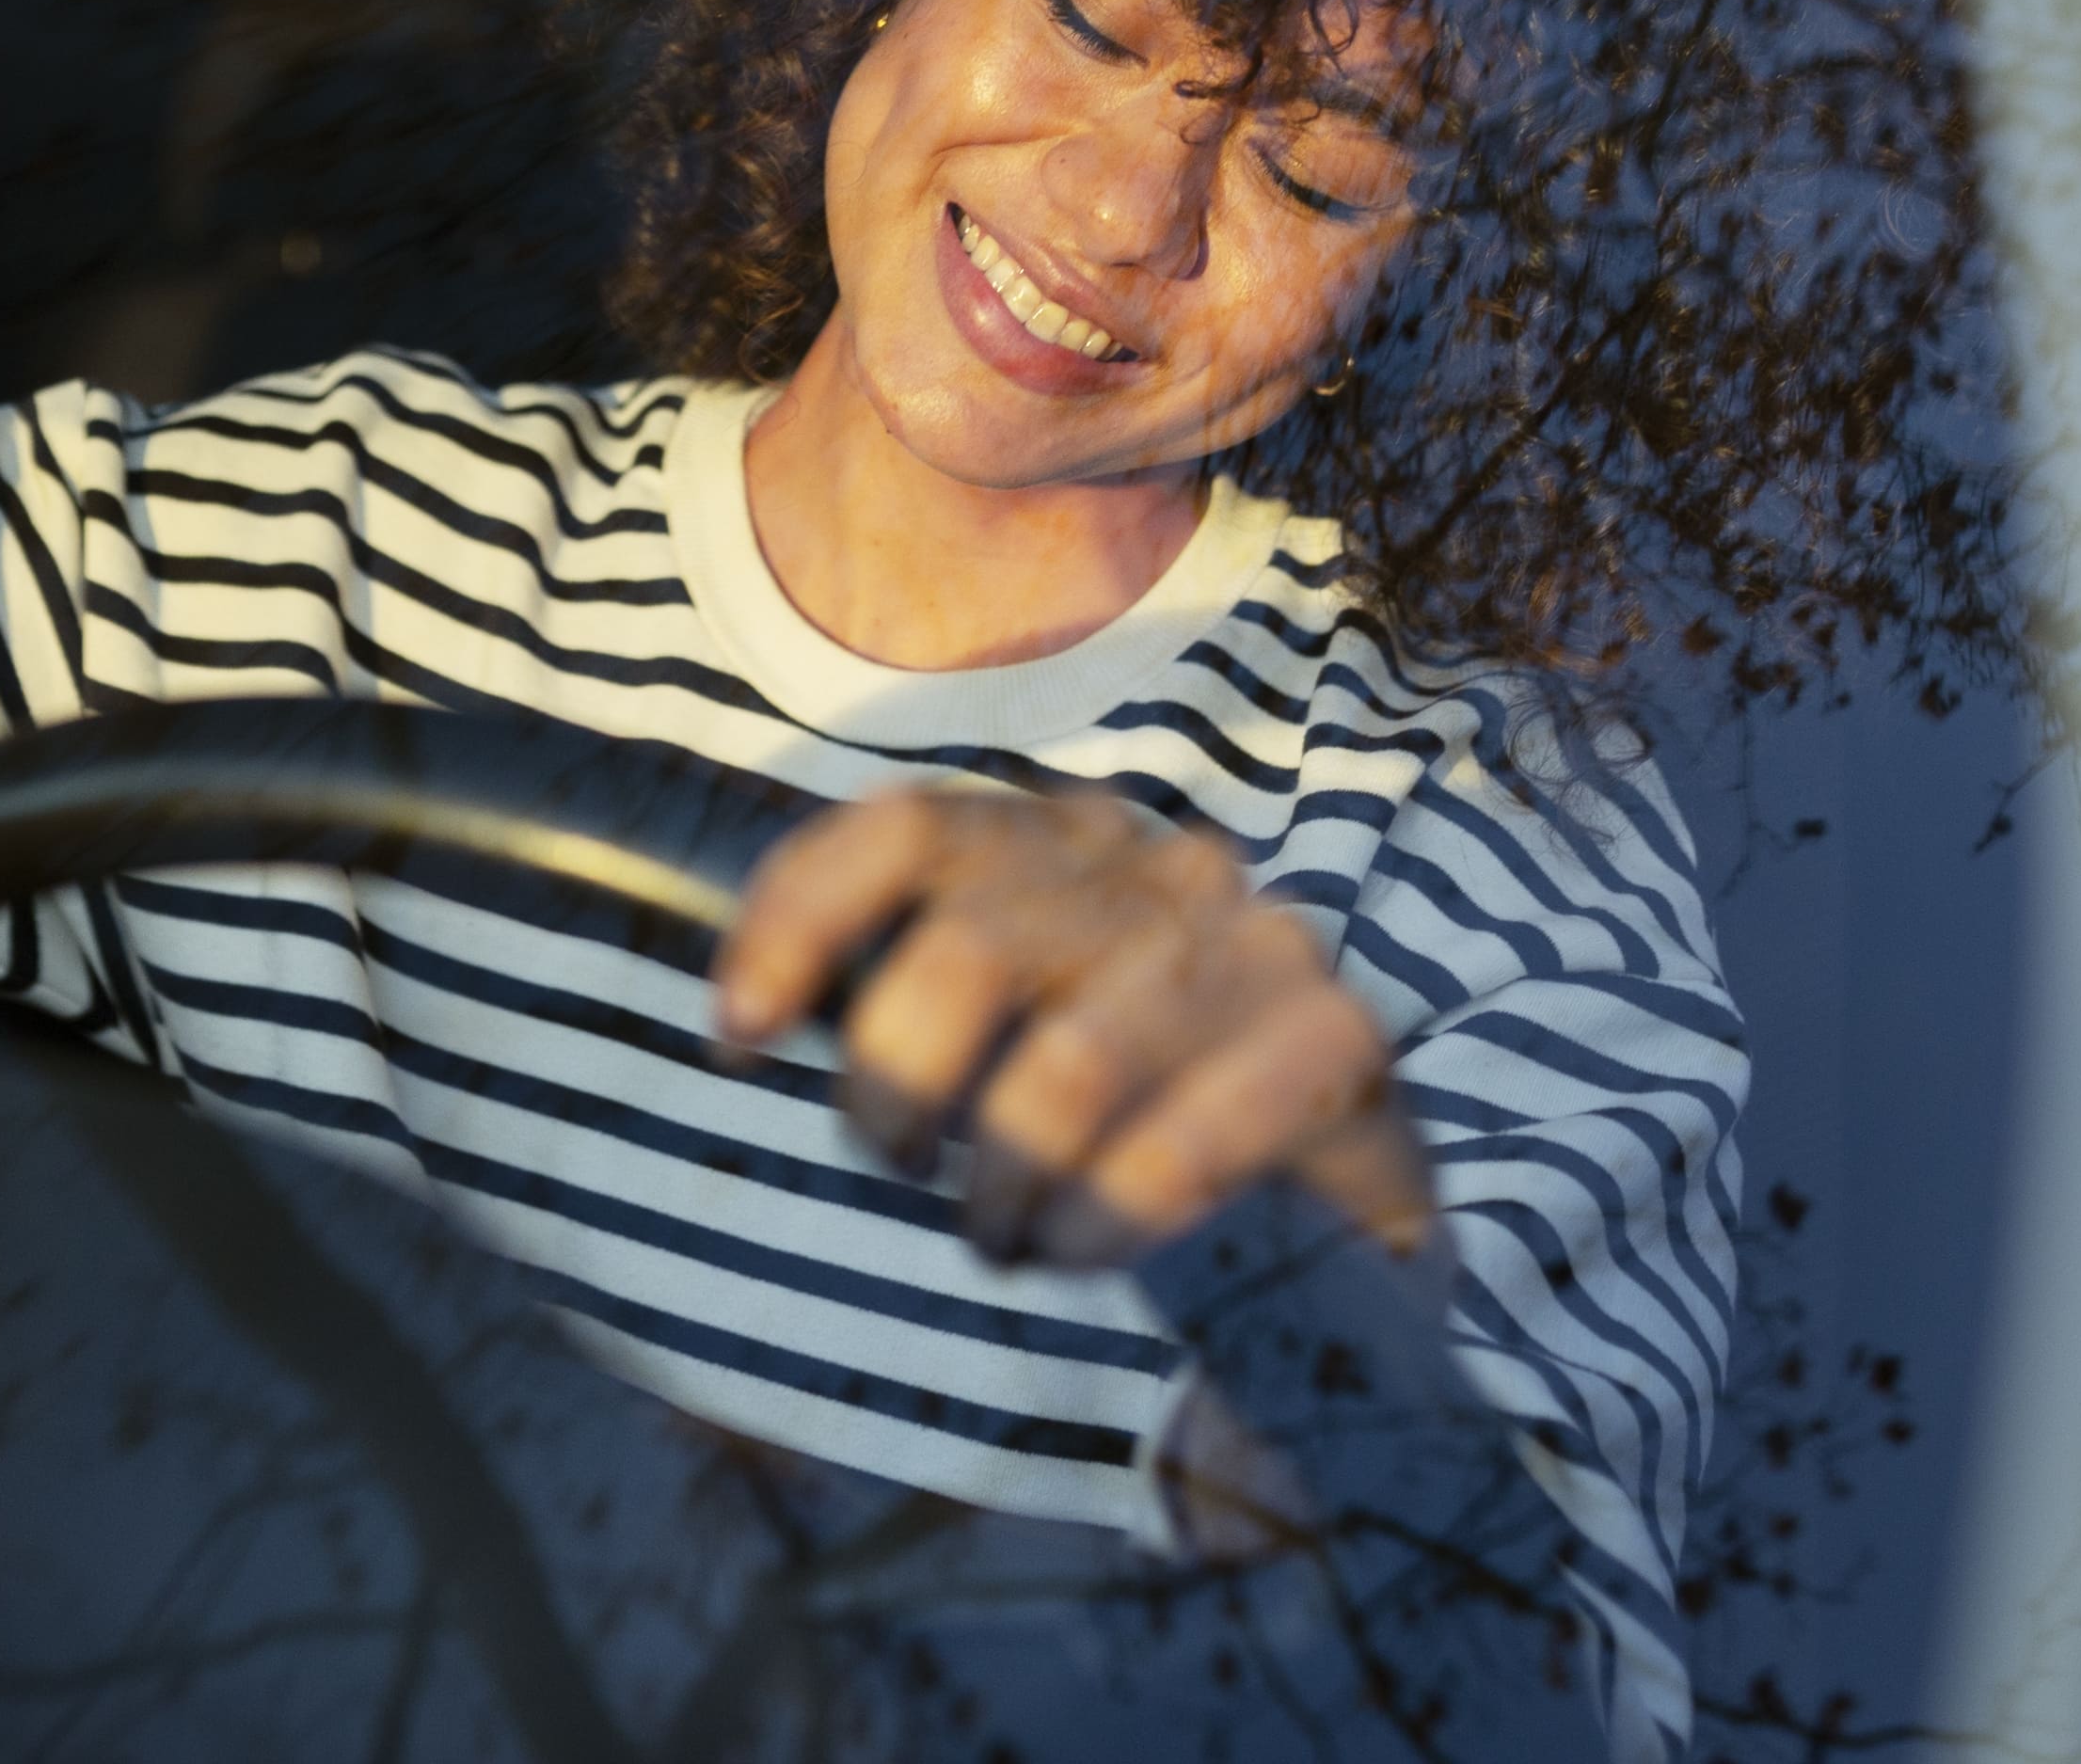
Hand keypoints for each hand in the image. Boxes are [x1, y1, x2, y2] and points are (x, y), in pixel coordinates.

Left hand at [712, 787, 1433, 1269]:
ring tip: (1003, 1241)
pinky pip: (1183, 1141)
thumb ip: (893, 994)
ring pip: (1067, 1067)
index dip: (796, 921)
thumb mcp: (995, 1030)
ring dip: (1006, 1183)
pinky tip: (1079, 1253)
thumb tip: (738, 1017)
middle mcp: (1152, 865)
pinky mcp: (1336, 1041)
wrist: (1346, 1211)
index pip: (897, 827)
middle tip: (911, 1177)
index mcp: (1054, 840)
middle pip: (967, 951)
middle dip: (901, 1094)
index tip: (735, 1035)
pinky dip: (1106, 1216)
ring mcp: (1254, 943)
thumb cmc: (1121, 1115)